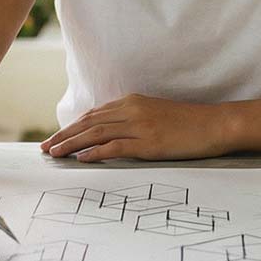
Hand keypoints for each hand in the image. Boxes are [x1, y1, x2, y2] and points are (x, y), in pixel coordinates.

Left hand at [39, 94, 233, 161]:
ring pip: (97, 133)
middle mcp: (132, 110)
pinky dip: (96, 152)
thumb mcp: (155, 115)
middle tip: (45, 148)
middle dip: (64, 135)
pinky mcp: (149, 142)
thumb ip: (132, 120)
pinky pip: (116, 146)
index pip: (93, 114)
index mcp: (132, 102)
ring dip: (72, 144)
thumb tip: (109, 134)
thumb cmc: (187, 123)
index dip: (71, 126)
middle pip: (89, 122)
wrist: (214, 124)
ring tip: (55, 154)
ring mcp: (140, 125)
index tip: (55, 138)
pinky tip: (82, 158)